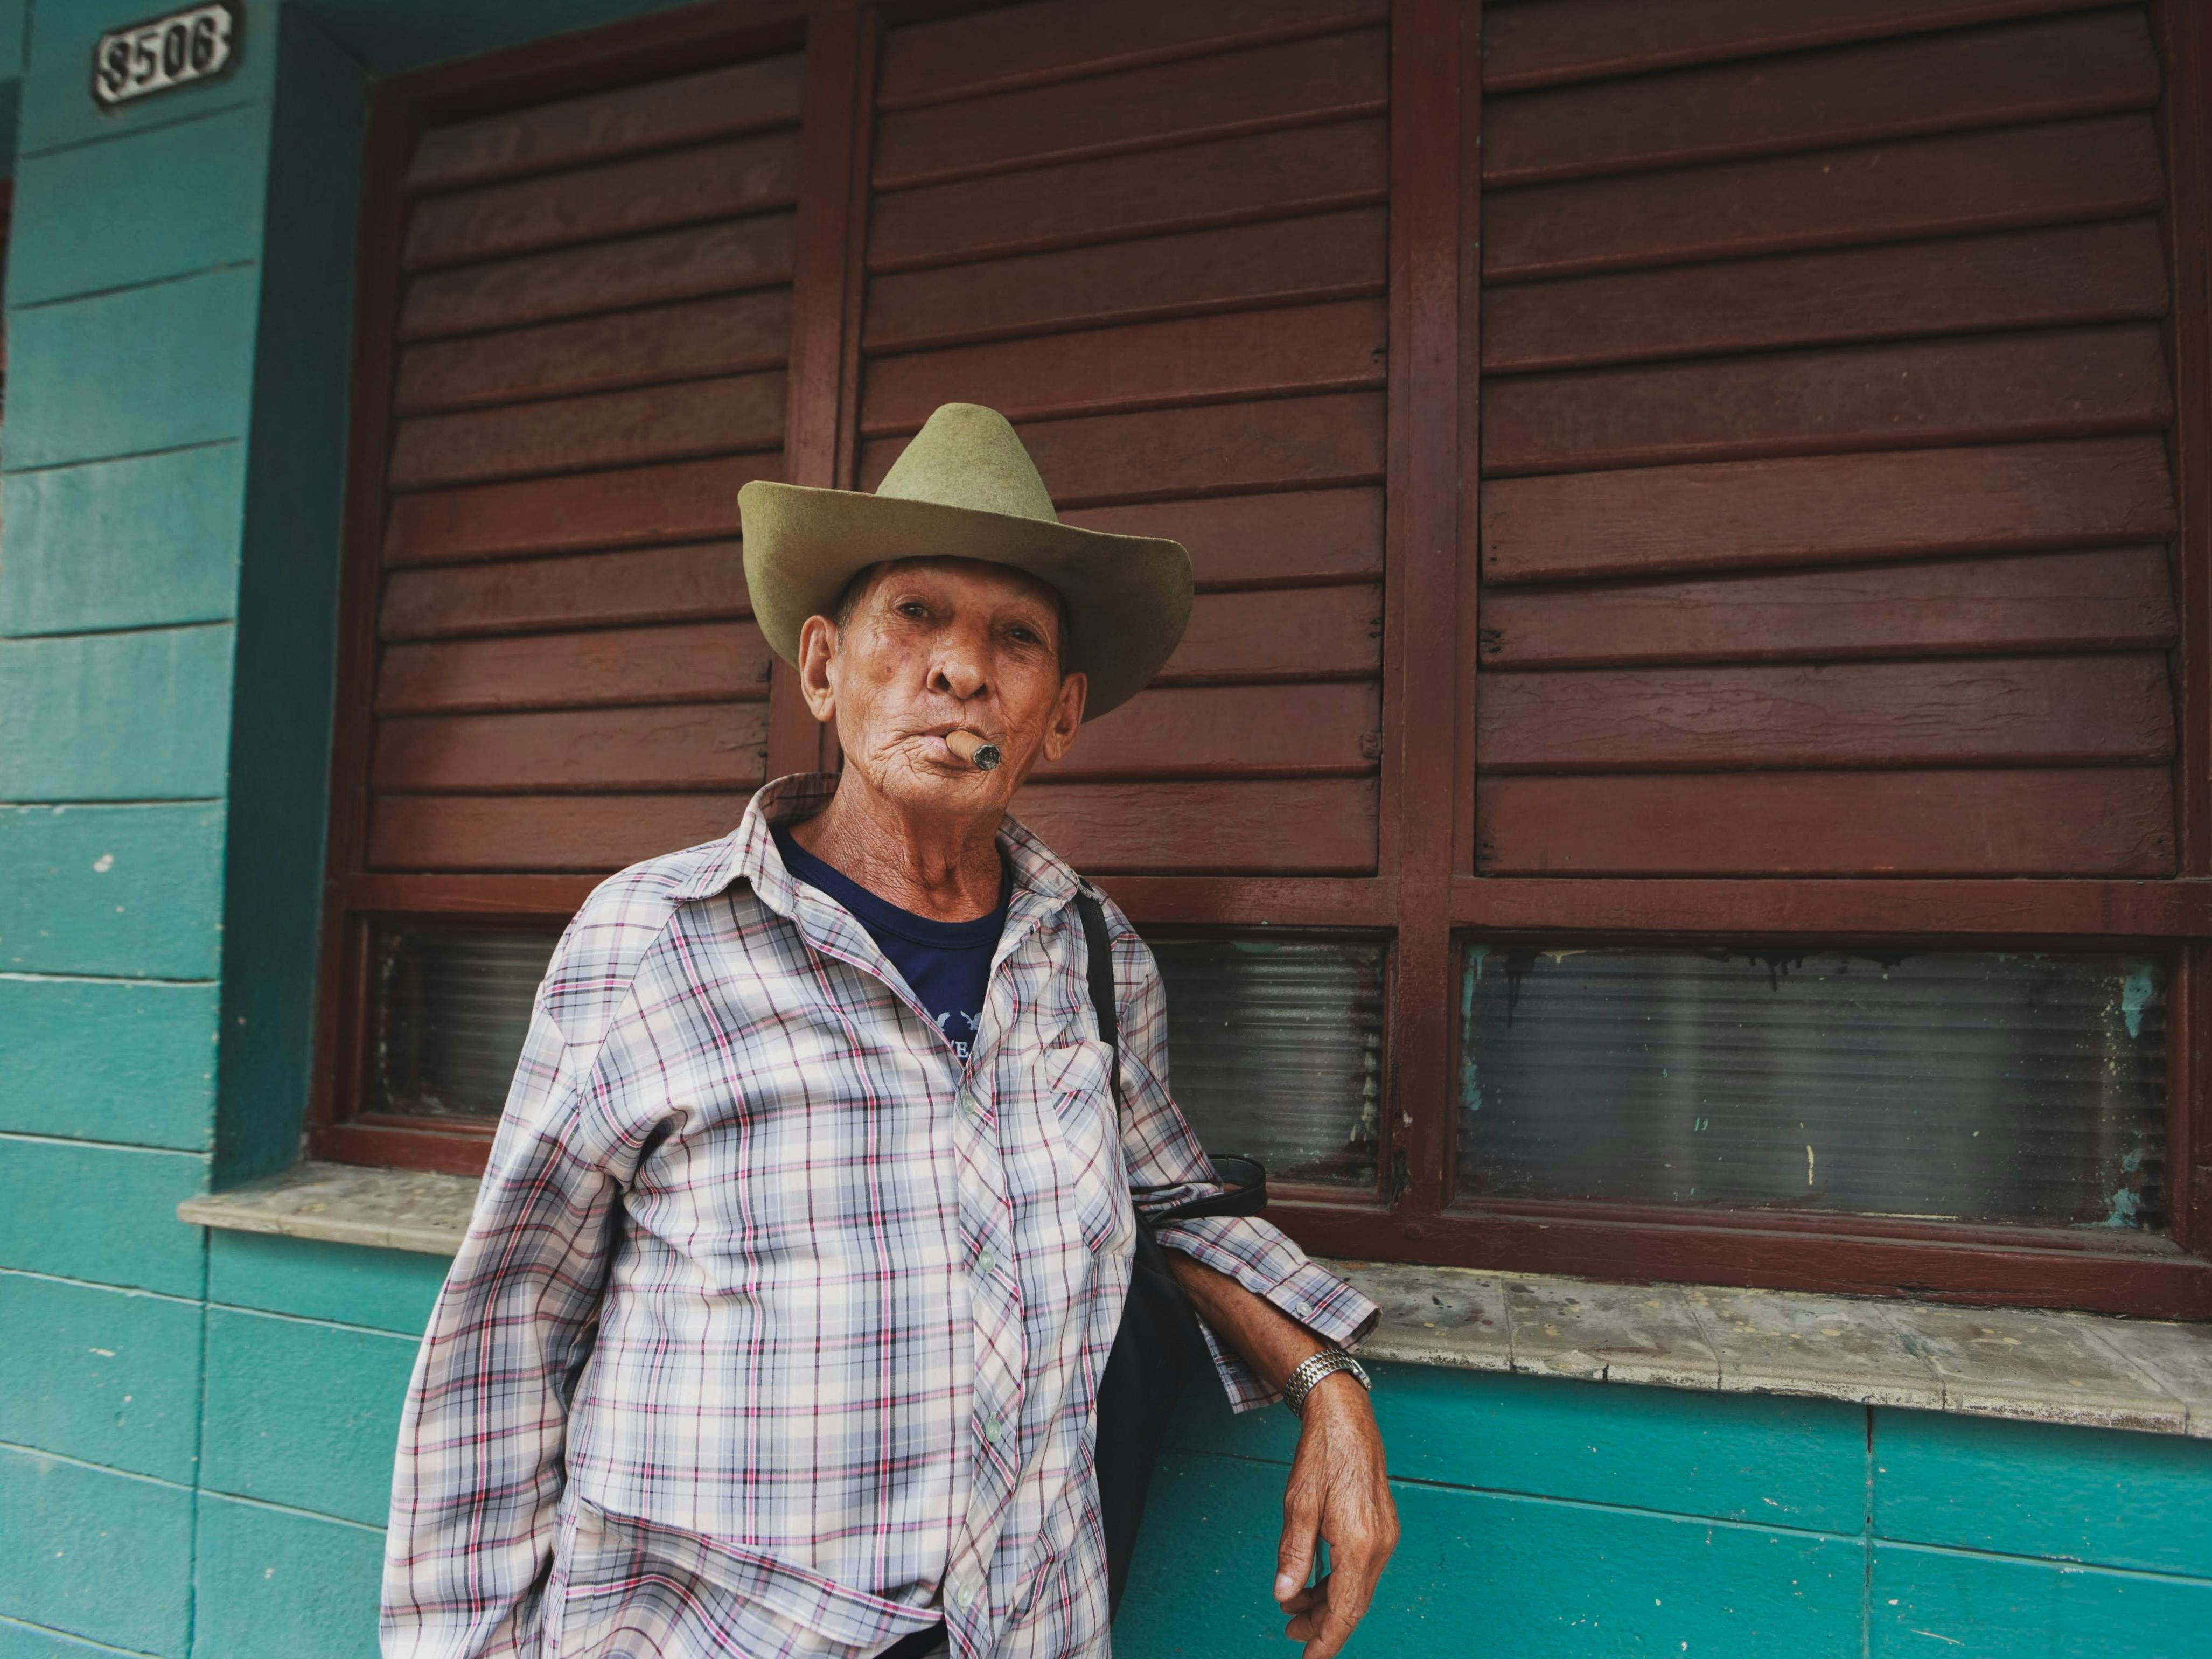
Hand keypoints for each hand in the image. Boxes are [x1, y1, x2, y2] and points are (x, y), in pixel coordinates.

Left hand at [1273, 1371, 1396, 1657]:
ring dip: (1328, 1602)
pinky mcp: (1381, 1526)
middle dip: (1323, 1624)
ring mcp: (1384, 1535)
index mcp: (1360, 1543)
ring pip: (1358, 1587)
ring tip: (1296, 1609)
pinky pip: (1361, 1569)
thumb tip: (1284, 1594)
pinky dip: (1339, 1581)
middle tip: (1290, 1633)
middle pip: (1353, 1604)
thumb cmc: (1322, 1453)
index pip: (1345, 1610)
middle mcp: (1379, 1544)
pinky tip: (1316, 1582)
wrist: (1346, 1416)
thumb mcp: (1297, 1505)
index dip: (1327, 1640)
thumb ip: (1294, 1554)